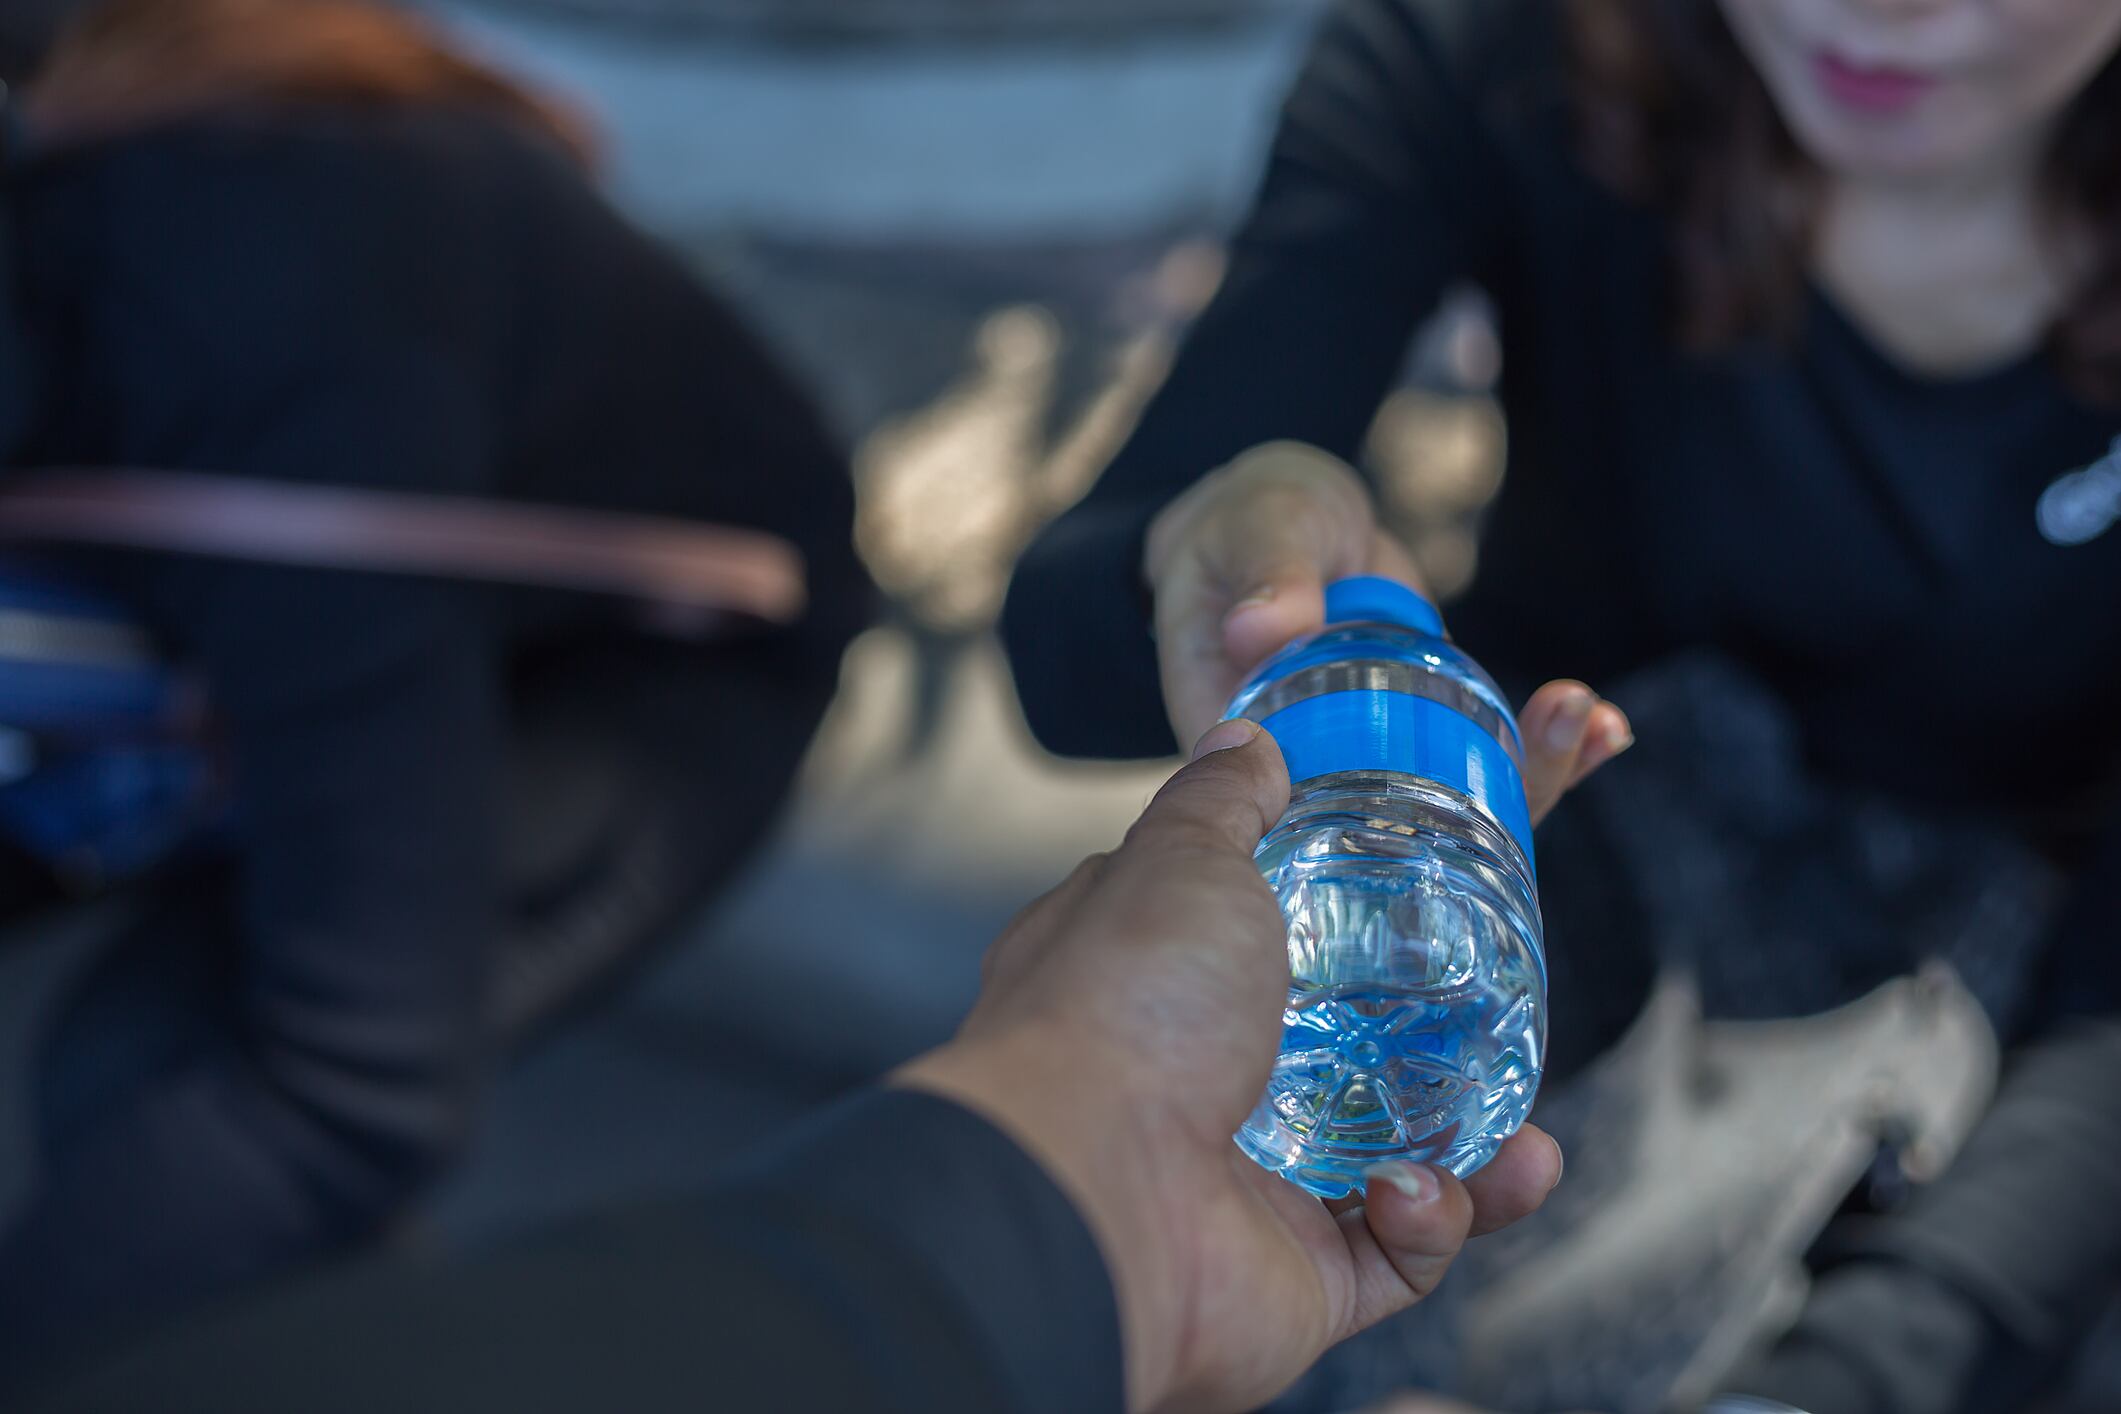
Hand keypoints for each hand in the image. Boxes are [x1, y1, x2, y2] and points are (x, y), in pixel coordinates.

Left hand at [900, 724, 1566, 1413]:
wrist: (1087, 1190)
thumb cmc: (1122, 1007)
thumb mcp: (1181, 859)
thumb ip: (1223, 802)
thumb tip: (1248, 739)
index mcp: (1170, 980)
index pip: (1291, 939)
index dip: (1380, 918)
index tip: (1468, 894)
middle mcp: (1206, 1080)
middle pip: (1360, 1051)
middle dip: (1450, 1044)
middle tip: (1516, 1016)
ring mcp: (1251, 1180)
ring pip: (1398, 1160)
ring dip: (1477, 1151)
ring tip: (1528, 1141)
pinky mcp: (1293, 1272)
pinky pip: (1397, 1252)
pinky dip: (1433, 1221)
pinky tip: (1428, 1190)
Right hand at [1143, 441, 1629, 817]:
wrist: (1278, 519)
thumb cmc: (1243, 527)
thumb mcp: (1251, 533)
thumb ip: (1265, 573)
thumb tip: (1260, 629)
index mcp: (1240, 746)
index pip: (1296, 811)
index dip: (1372, 826)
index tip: (1446, 806)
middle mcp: (1304, 771)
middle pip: (1393, 827)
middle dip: (1489, 806)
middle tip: (1557, 741)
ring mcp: (1368, 755)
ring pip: (1448, 800)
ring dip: (1532, 771)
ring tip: (1595, 723)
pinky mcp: (1416, 729)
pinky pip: (1475, 754)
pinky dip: (1538, 743)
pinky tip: (1607, 728)